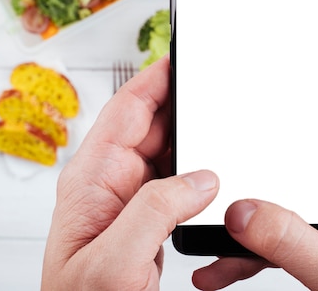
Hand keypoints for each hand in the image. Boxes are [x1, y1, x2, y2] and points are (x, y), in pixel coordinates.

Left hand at [41, 56, 218, 289]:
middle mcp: (111, 182)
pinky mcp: (148, 219)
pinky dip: (198, 172)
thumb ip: (155, 210)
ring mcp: (131, 200)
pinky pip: (177, 182)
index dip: (153, 80)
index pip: (125, 111)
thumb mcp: (115, 259)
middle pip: (151, 126)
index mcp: (93, 179)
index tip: (182, 59)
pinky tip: (216, 172)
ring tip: (224, 128)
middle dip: (184, 106)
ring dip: (194, 141)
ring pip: (168, 153)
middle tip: (218, 92)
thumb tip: (201, 177)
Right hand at [193, 70, 317, 290]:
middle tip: (208, 144)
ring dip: (243, 203)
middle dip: (250, 144)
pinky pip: (276, 229)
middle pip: (291, 142)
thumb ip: (291, 241)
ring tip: (203, 211)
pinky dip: (248, 244)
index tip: (259, 65)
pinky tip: (218, 262)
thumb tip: (238, 211)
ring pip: (276, 189)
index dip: (302, 75)